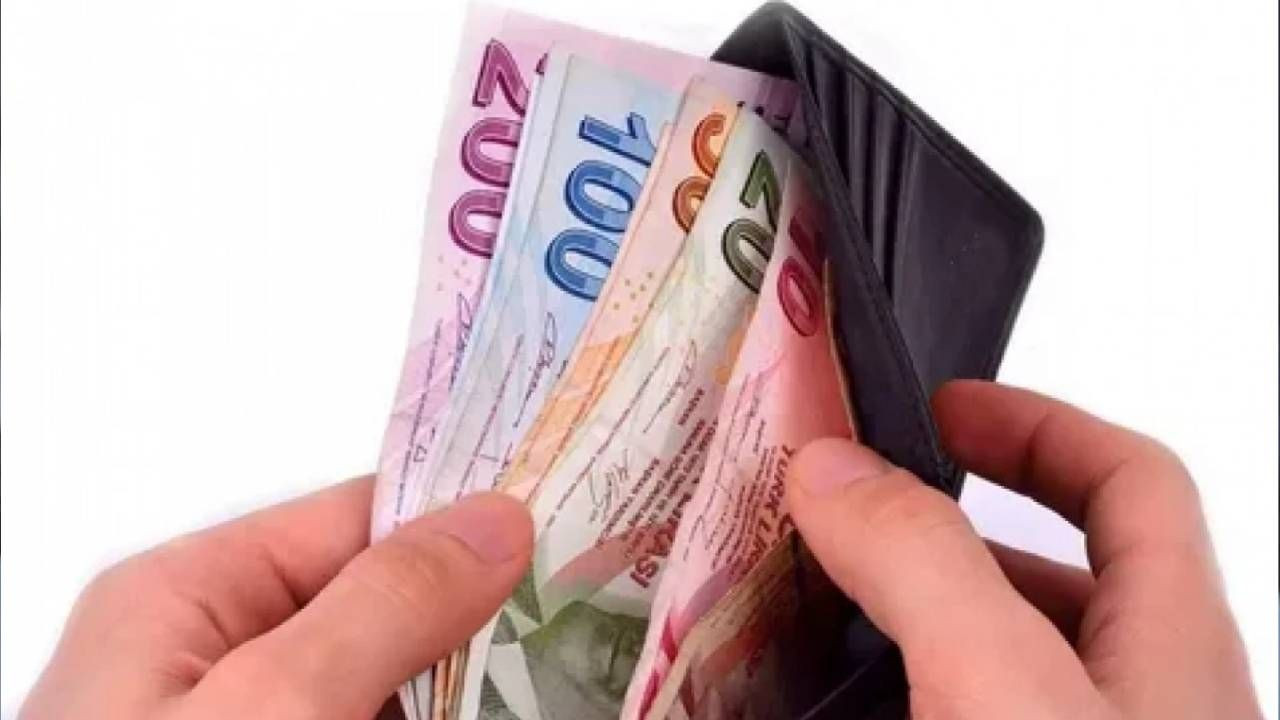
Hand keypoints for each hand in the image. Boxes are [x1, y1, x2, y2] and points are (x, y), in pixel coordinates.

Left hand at [21, 481, 532, 718]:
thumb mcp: (273, 709)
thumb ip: (388, 604)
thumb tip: (498, 518)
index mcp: (188, 599)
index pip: (356, 519)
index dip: (466, 522)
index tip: (578, 526)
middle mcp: (217, 664)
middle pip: (382, 610)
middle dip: (482, 626)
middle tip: (590, 623)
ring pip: (393, 694)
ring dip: (471, 696)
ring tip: (569, 687)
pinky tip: (509, 715)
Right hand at [786, 381, 1260, 718]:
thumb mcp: (1004, 686)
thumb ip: (922, 563)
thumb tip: (834, 467)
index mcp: (1174, 642)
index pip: (1133, 478)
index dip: (1038, 424)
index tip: (940, 407)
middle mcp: (1146, 703)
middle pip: (1061, 573)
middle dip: (947, 529)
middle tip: (849, 515)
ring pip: (1002, 663)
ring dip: (912, 624)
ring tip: (821, 614)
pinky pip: (963, 715)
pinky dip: (897, 695)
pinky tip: (833, 702)